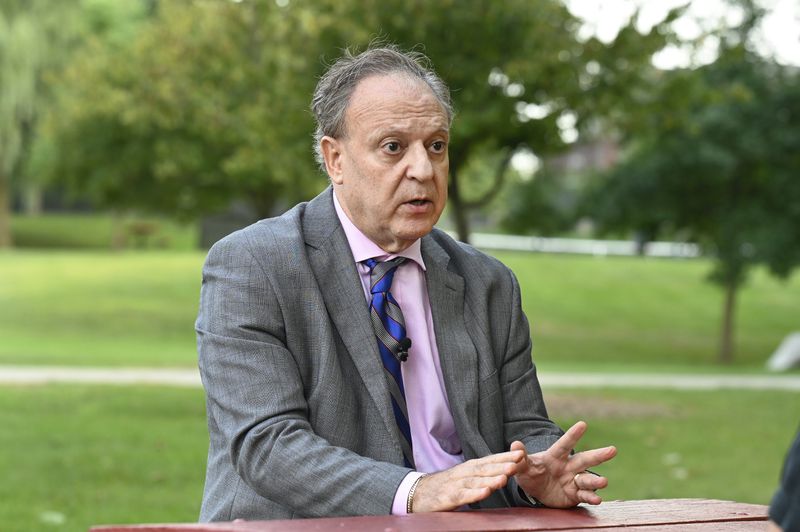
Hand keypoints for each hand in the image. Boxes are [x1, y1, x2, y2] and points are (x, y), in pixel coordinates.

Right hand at [411, 450, 525, 511]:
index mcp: (469, 468)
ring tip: (505, 477)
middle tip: (518, 461)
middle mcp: (464, 473)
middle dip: (503, 464)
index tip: (520, 453)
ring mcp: (456, 484)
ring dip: (491, 478)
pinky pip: (463, 495)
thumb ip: (481, 475)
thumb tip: (503, 472)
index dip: (505, 457)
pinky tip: (485, 492)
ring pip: (476, 481)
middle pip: (485, 468)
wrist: (417, 492)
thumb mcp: (464, 477)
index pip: (489, 460)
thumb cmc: (445, 486)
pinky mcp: (448, 497)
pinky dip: (474, 493)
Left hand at [512, 420, 616, 507]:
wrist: (535, 492)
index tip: (583, 424)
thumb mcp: (523, 467)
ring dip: (595, 481)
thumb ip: (520, 458)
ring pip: (587, 479)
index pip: (564, 444)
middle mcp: (568, 466)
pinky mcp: (575, 495)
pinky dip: (591, 497)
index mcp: (555, 456)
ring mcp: (573, 480)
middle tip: (613, 450)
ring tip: (604, 481)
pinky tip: (597, 499)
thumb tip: (515, 444)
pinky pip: (585, 496)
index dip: (573, 435)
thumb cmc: (531, 473)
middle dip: (599, 455)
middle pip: (585, 460)